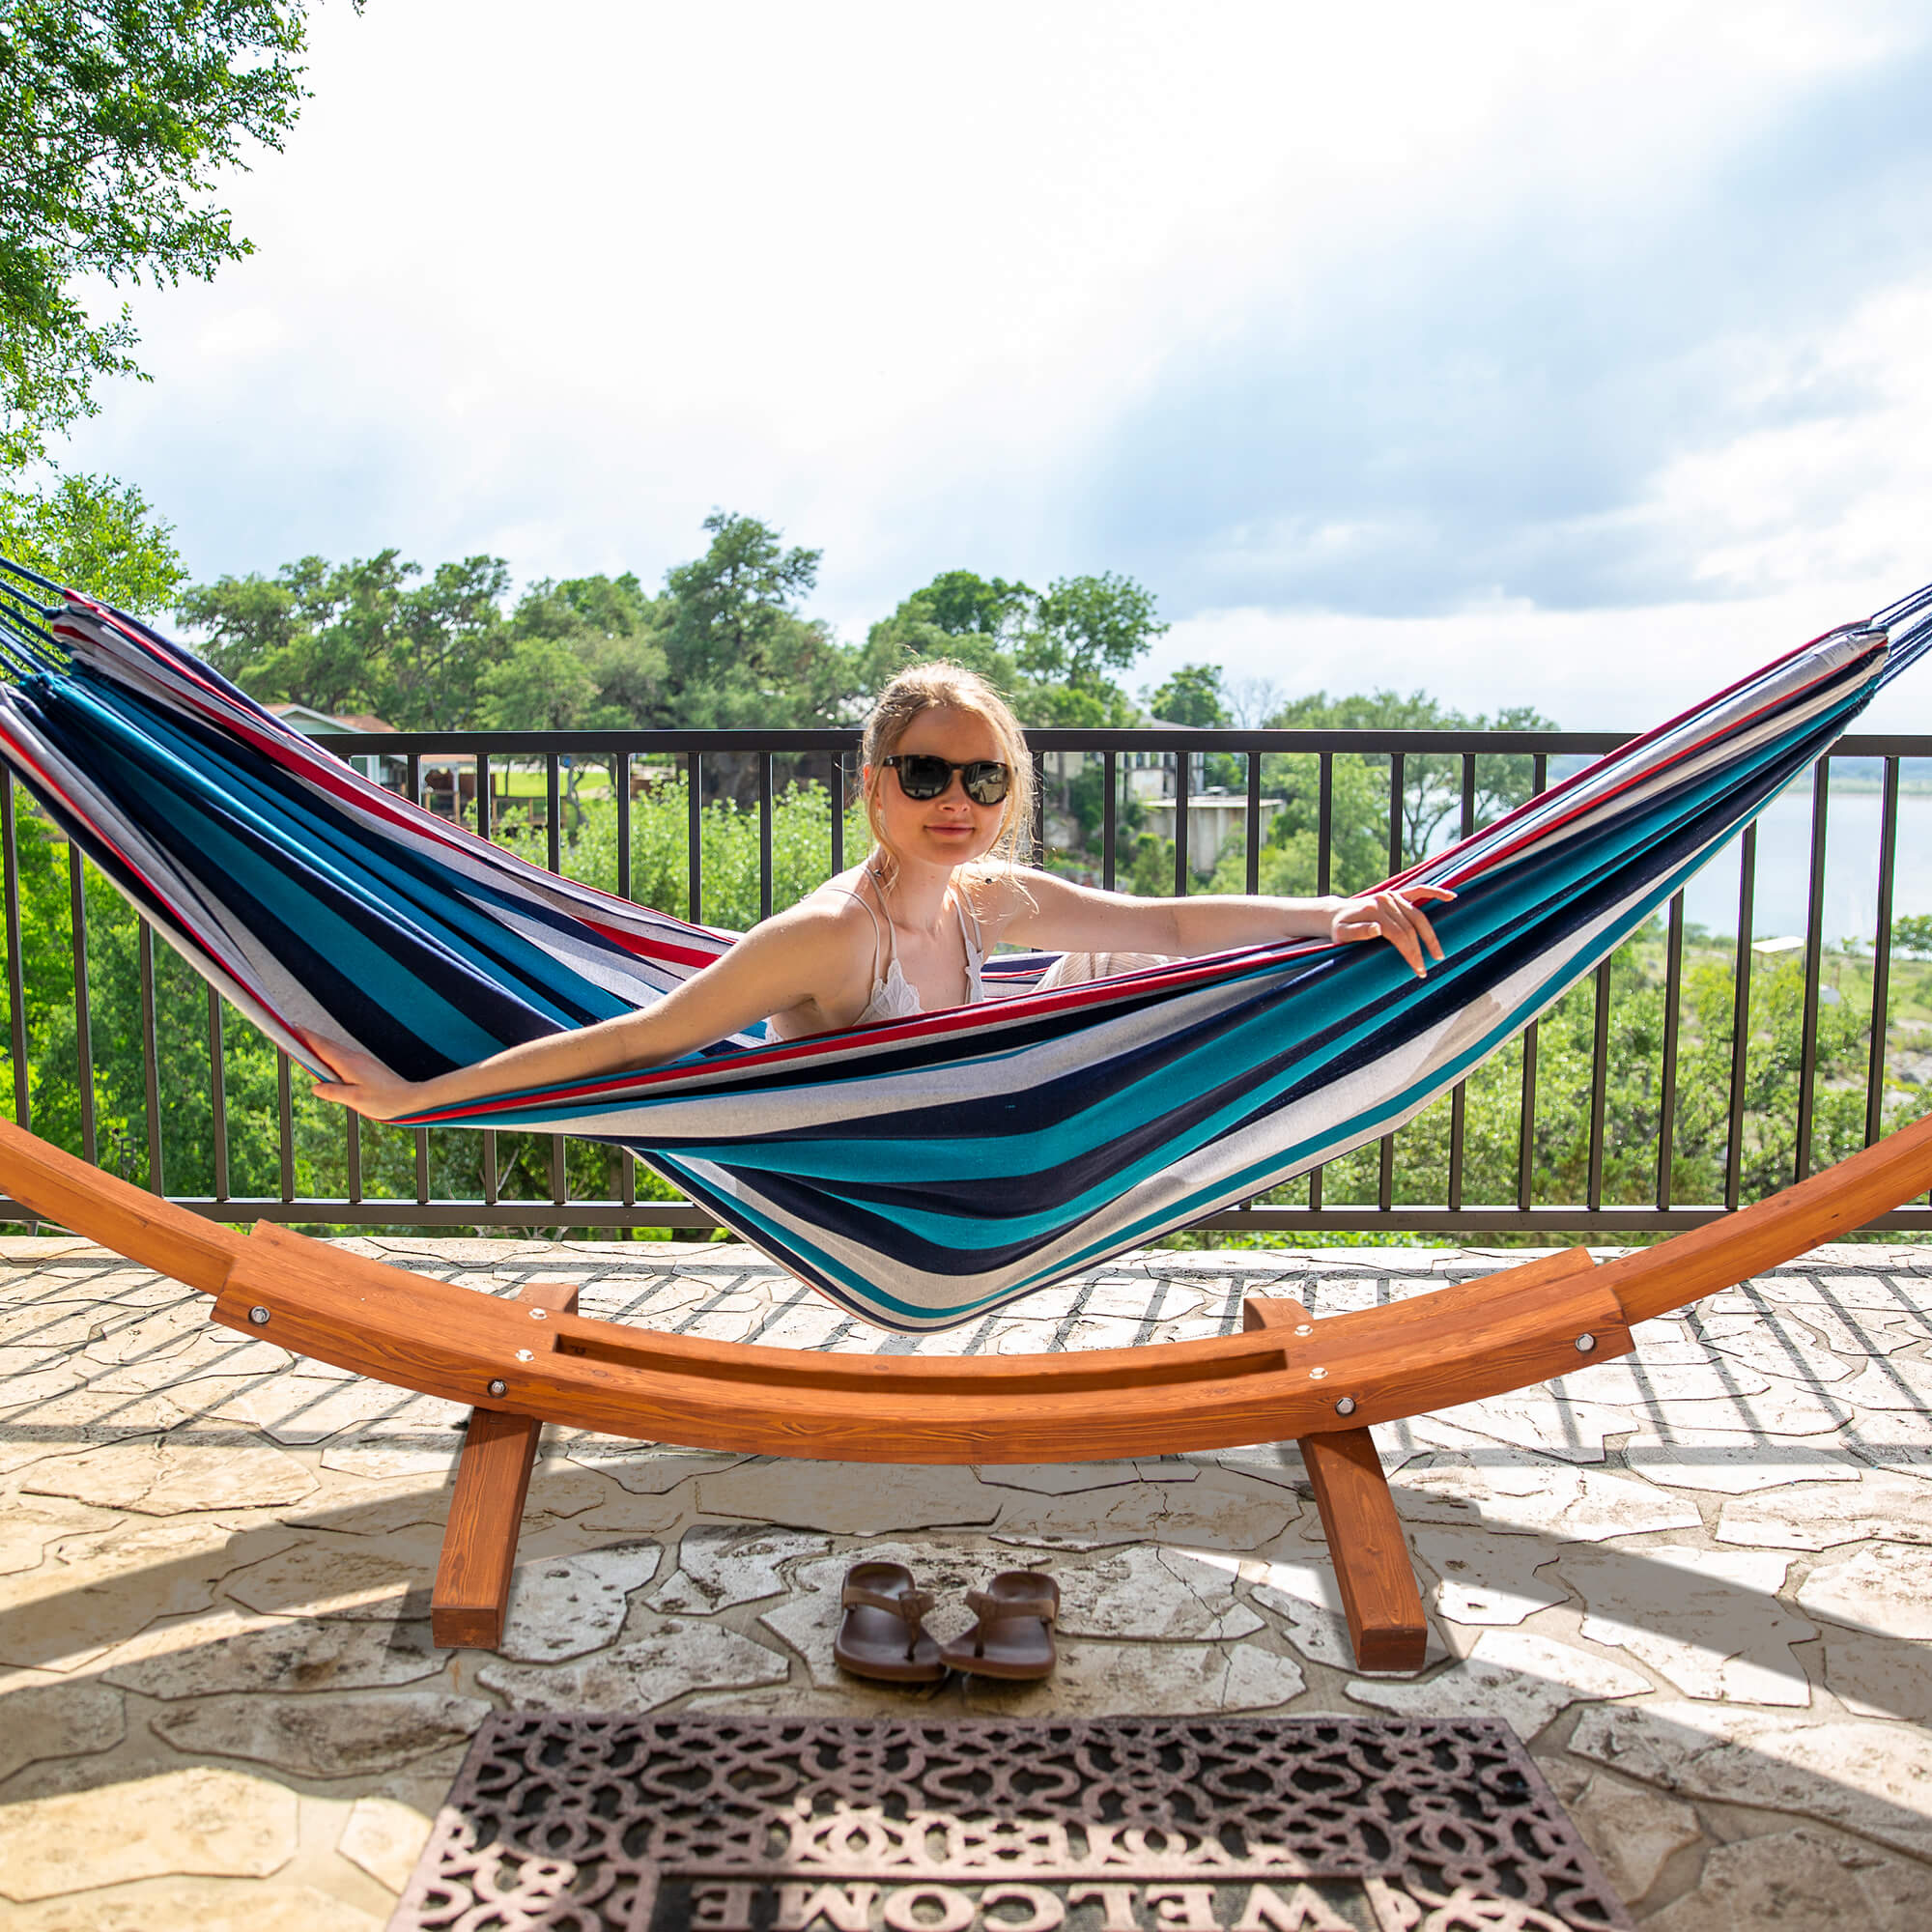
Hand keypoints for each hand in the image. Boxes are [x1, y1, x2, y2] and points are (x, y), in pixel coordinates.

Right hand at [304, 1035, 423, 1121]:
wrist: (410, 1097)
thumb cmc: (384, 1101)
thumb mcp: (355, 1100)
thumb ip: (333, 1092)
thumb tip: (314, 1087)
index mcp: (348, 1064)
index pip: (322, 1047)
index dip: (306, 1037)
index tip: (292, 1027)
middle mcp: (354, 1058)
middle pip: (327, 1045)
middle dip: (309, 1037)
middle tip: (293, 1030)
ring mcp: (362, 1060)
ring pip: (336, 1049)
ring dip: (320, 1044)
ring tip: (305, 1042)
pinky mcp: (367, 1065)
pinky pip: (343, 1055)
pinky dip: (331, 1053)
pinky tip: (328, 1058)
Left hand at [1330, 884, 1454, 975]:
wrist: (1335, 914)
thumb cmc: (1338, 928)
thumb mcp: (1341, 935)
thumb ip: (1358, 932)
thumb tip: (1378, 929)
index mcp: (1374, 911)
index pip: (1399, 934)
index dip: (1410, 952)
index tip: (1418, 969)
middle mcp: (1385, 901)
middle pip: (1411, 927)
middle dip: (1421, 949)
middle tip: (1425, 968)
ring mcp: (1392, 896)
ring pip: (1419, 915)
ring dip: (1430, 935)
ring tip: (1438, 953)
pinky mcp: (1397, 894)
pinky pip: (1419, 891)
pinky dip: (1436, 892)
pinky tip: (1451, 897)